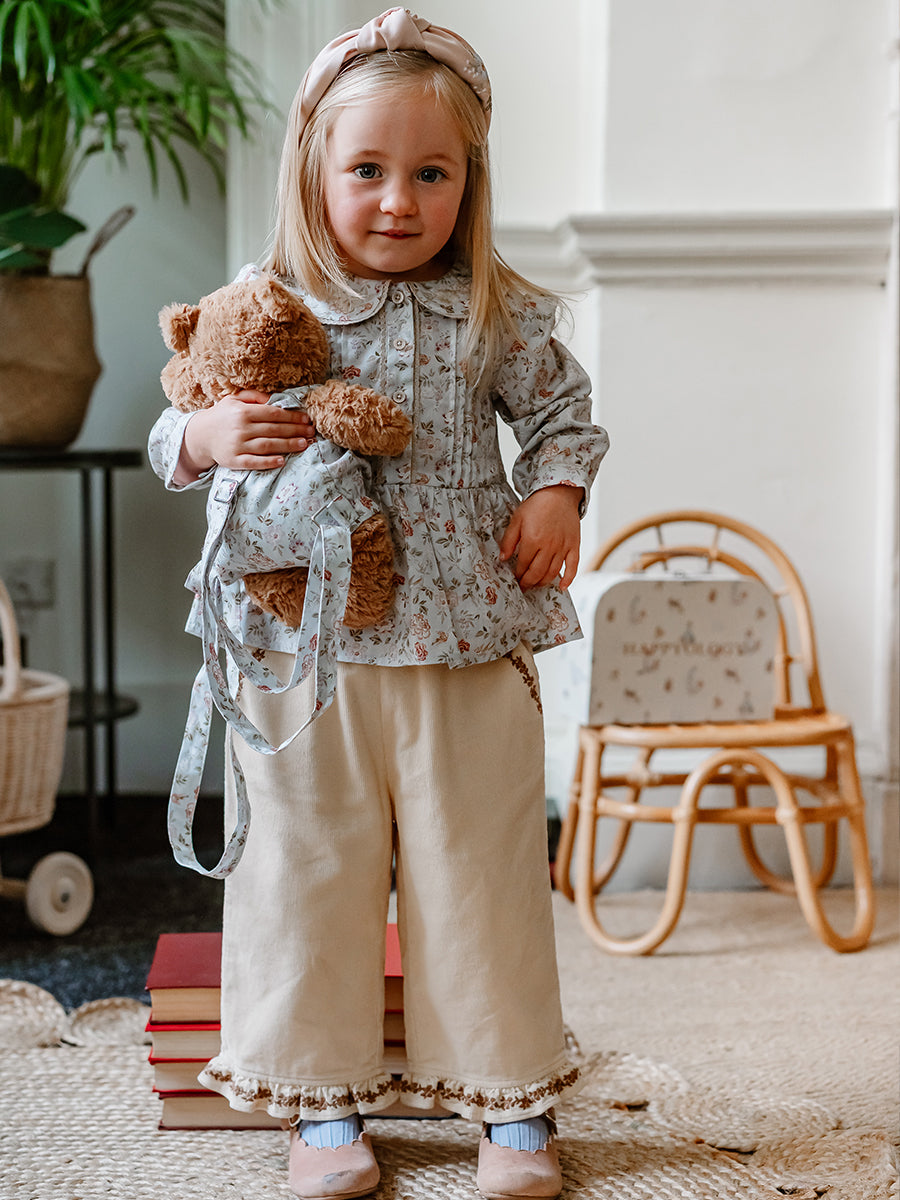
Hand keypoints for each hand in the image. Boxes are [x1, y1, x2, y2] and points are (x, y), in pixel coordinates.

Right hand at [181, 390, 315, 472]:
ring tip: (304, 444)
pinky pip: (254, 462)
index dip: (292, 416)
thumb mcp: (234, 399)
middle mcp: (240, 428)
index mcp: (243, 411)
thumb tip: (274, 397)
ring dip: (288, 445)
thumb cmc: (221, 416)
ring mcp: (237, 445)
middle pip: (274, 430)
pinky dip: (268, 462)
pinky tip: (281, 461)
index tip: (306, 418)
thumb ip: (254, 396)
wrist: (200, 435)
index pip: (273, 413)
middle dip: (295, 430)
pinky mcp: (234, 460)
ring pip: (268, 445)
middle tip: (311, 432)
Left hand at [498, 484, 583, 590]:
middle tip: (523, 587)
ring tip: (536, 585)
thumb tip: (502, 558)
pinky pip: (573, 566)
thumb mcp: (517, 519)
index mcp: (532, 540)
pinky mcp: (574, 545)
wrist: (559, 493)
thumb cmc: (537, 505)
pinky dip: (568, 579)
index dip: (518, 574)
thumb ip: (509, 540)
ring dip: (543, 582)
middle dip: (528, 583)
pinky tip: (562, 587)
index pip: (523, 565)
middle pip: (537, 572)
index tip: (515, 579)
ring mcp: (562, 547)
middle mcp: (548, 546)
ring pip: (552, 572)